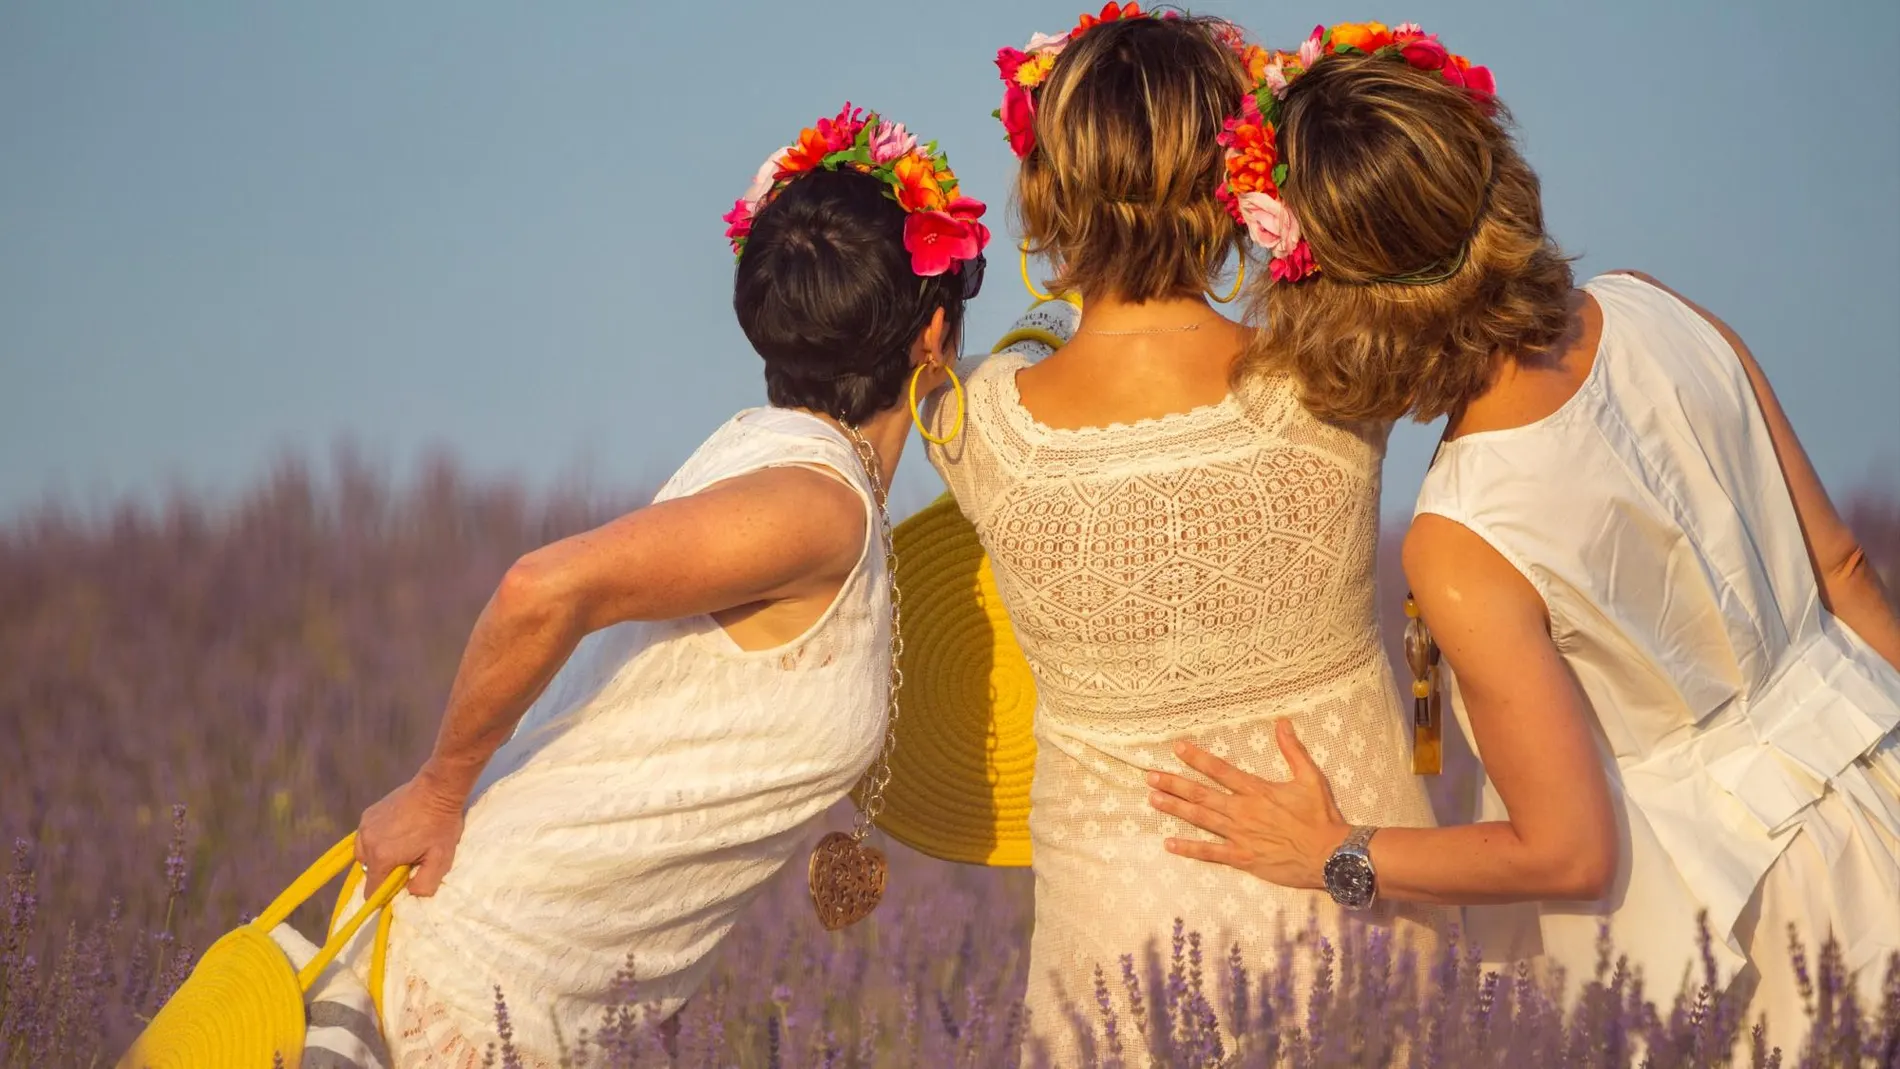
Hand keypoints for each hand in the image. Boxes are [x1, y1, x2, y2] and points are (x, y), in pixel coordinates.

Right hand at [355, 764, 466, 896]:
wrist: (437, 788)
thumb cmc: (441, 826)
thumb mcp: (440, 861)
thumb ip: (423, 886)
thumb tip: (408, 893)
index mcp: (381, 857)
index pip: (371, 891)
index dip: (385, 894)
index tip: (400, 885)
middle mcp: (366, 842)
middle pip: (367, 871)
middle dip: (384, 872)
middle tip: (406, 861)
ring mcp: (364, 825)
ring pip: (363, 853)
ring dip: (378, 856)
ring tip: (401, 846)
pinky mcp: (367, 813)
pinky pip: (365, 836)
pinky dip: (376, 840)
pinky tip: (396, 832)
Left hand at [1146, 719, 1350, 890]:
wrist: (1330, 856)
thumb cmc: (1321, 817)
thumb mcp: (1310, 778)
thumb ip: (1293, 750)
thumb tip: (1282, 722)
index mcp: (1257, 791)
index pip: (1220, 770)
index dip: (1197, 758)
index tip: (1177, 748)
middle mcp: (1243, 811)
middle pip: (1201, 794)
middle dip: (1174, 784)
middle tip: (1149, 776)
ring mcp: (1240, 835)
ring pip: (1201, 819)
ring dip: (1175, 809)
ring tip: (1152, 799)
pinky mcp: (1243, 858)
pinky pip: (1211, 853)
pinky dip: (1189, 849)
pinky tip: (1169, 844)